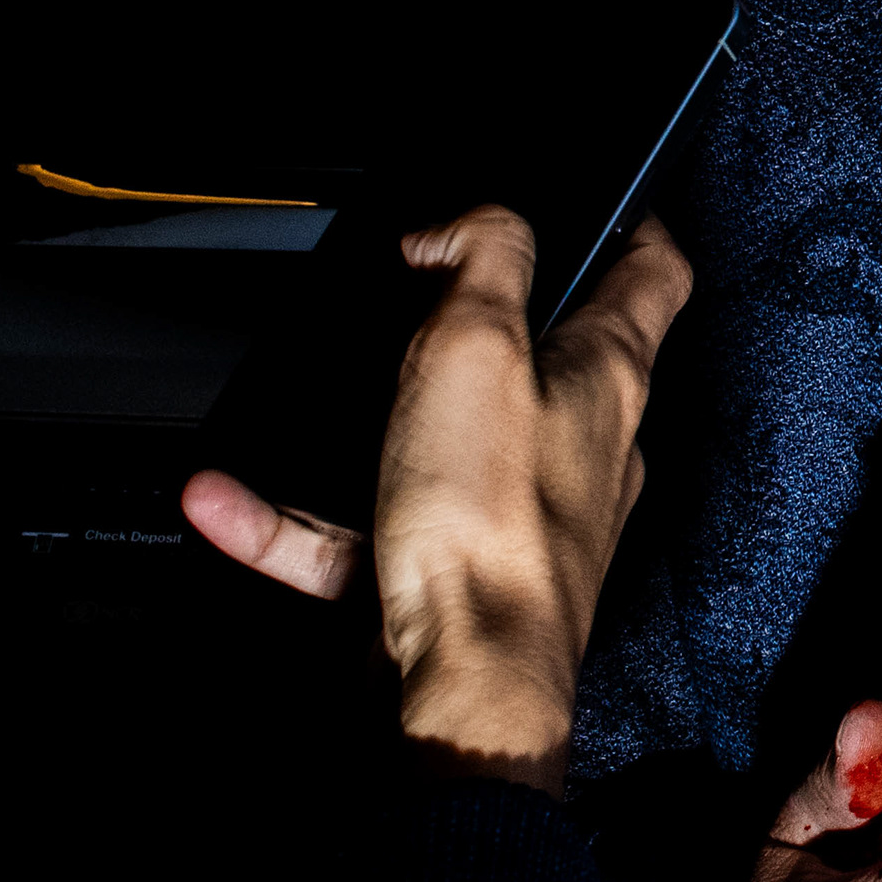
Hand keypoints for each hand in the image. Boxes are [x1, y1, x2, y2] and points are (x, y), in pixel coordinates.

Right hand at [181, 207, 693, 786]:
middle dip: (482, 319)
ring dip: (361, 422)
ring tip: (304, 400)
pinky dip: (294, 517)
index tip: (597, 201)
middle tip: (423, 288)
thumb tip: (471, 223)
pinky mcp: (459, 570)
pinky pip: (364, 529)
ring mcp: (524, 511)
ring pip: (438, 442)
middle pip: (547, 354)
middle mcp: (583, 442)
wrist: (466, 679)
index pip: (654, 274)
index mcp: (606, 375)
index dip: (630, 224)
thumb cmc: (492, 522)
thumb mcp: (479, 343)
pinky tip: (228, 504)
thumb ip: (484, 257)